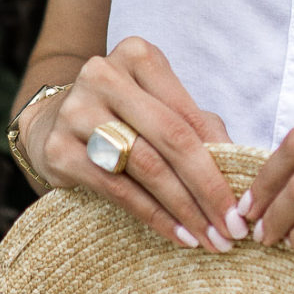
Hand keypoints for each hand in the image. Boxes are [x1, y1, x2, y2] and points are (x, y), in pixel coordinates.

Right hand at [20, 35, 244, 253]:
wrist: (50, 122)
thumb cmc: (122, 115)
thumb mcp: (159, 106)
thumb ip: (198, 127)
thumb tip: (238, 166)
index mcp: (137, 55)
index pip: (188, 115)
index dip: (220, 161)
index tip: (243, 202)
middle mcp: (103, 75)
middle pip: (170, 138)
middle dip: (207, 189)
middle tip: (230, 228)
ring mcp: (76, 111)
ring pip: (145, 166)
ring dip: (184, 209)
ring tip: (208, 237)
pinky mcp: (58, 149)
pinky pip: (117, 189)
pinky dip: (153, 215)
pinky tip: (176, 234)